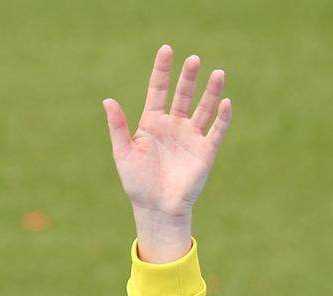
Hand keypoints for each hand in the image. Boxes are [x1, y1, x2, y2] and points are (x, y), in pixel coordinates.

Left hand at [103, 45, 231, 261]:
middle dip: (188, 78)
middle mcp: (173, 125)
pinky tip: (224, 103)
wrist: (156, 208)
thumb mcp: (123, 153)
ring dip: (210, 92)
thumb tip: (107, 100)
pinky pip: (215, 131)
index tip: (166, 50)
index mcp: (152, 123)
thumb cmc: (137, 183)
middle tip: (193, 60)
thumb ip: (118, 127)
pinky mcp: (205, 151)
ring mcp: (190, 137)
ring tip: (217, 73)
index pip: (158, 90)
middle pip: (182, 95)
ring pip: (203, 108)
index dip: (162, 71)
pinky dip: (221, 118)